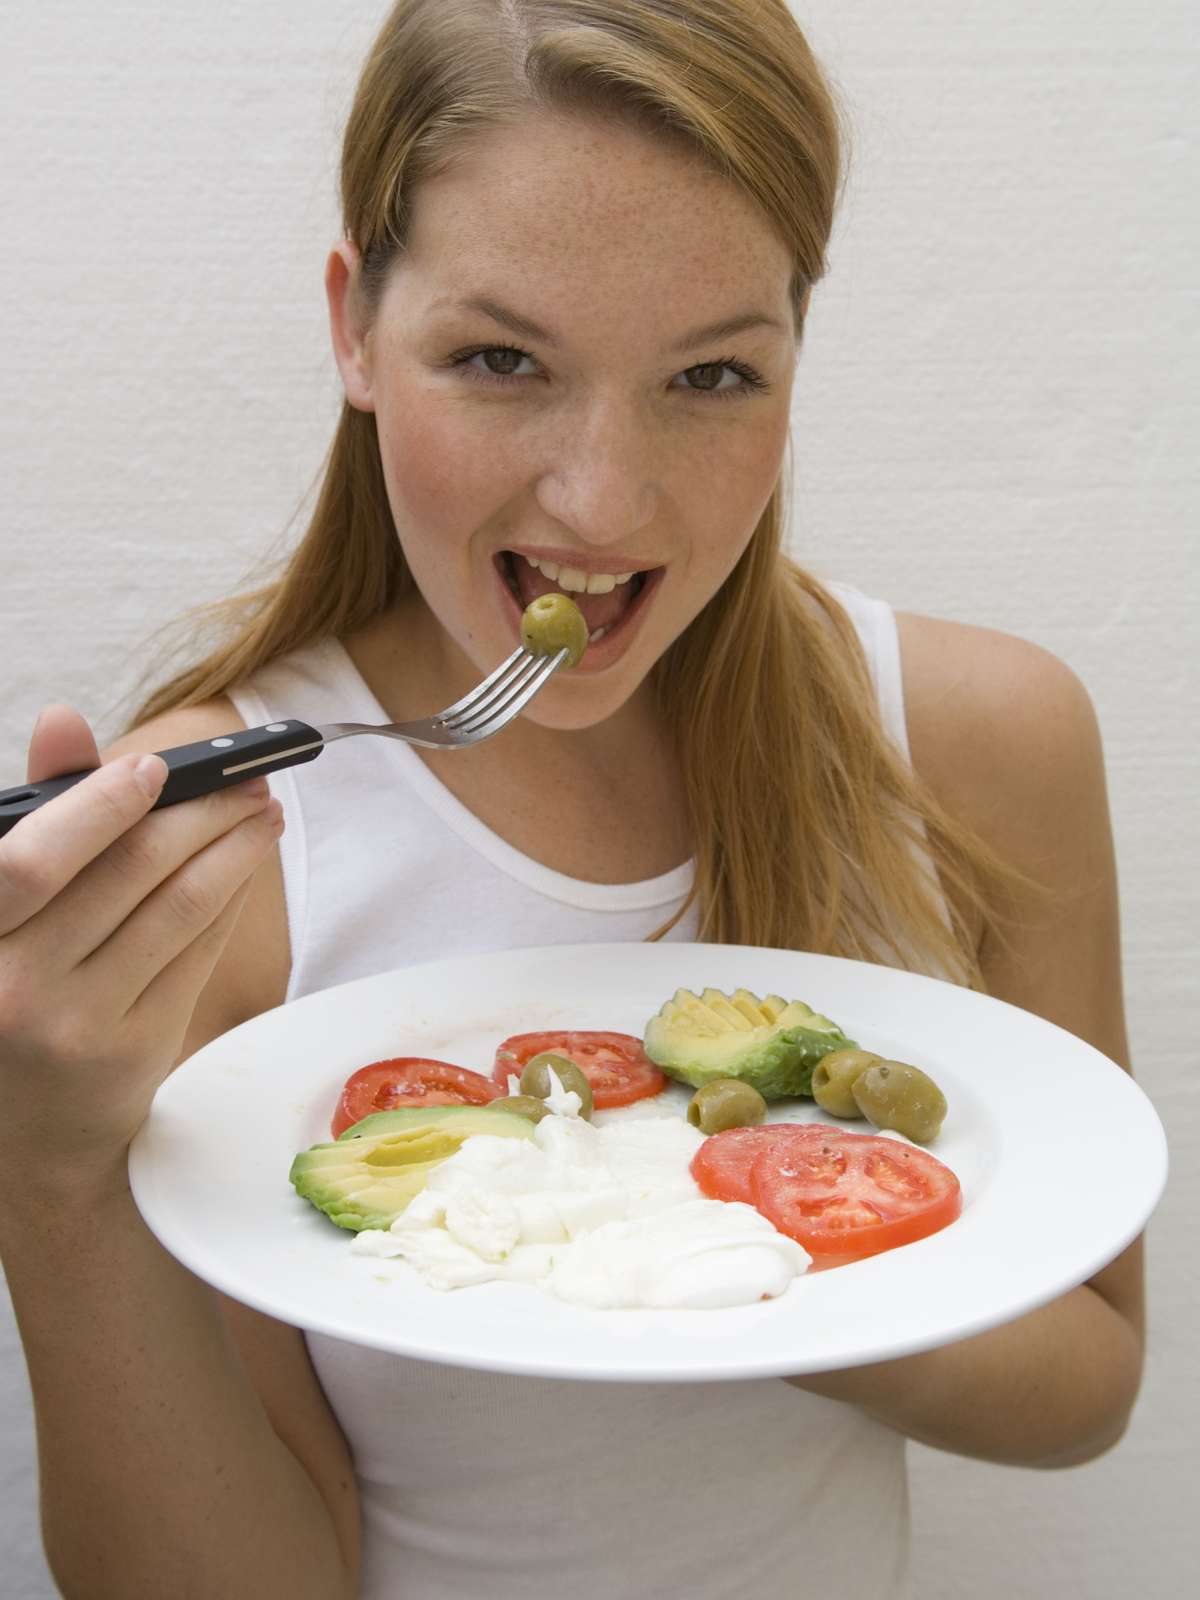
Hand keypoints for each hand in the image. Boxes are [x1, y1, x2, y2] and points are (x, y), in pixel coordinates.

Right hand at [0, 704, 281, 1185]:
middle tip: (246, 780)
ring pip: (178, 908)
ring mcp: (77, 1024)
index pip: (36, 858)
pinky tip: (246, 865)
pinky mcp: (135, 1049)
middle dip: (203, 813)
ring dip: (235, 848)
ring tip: (262, 812)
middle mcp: (13, 987)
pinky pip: (197, 952)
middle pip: (131, 872)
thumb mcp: (3, 911)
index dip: (102, 803)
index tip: (157, 766)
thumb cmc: (12, 991)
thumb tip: (64, 718)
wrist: (24, 1138)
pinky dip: (228, 897)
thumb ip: (38, 819)